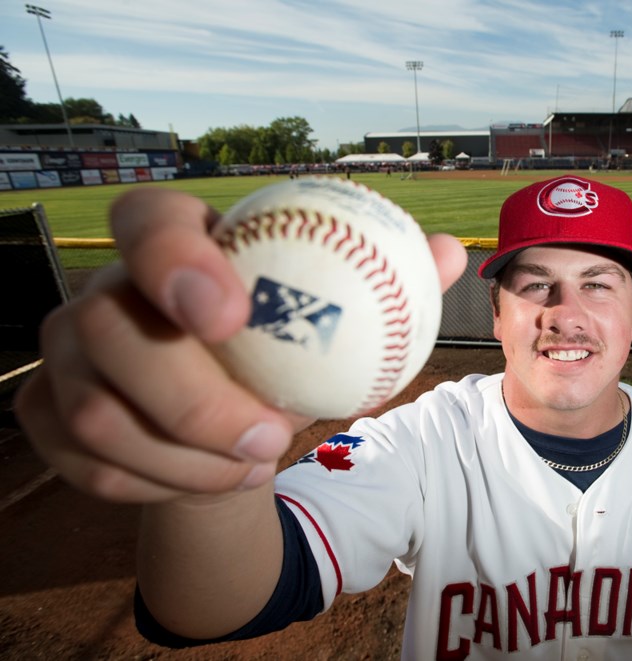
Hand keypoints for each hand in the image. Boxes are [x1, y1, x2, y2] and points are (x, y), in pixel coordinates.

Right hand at [14, 188, 466, 503]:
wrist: (224, 430)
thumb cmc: (282, 359)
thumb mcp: (337, 323)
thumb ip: (388, 283)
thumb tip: (448, 253)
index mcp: (172, 247)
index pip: (146, 221)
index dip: (172, 258)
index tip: (233, 314)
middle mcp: (103, 292)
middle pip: (103, 326)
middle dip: (188, 397)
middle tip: (267, 437)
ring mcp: (64, 356)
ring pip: (95, 410)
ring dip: (184, 457)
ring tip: (256, 466)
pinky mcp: (47, 415)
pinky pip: (86, 464)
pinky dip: (158, 486)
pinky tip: (213, 483)